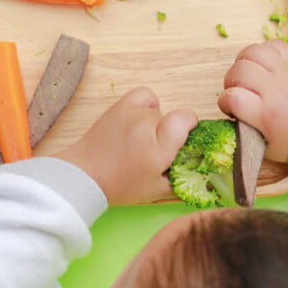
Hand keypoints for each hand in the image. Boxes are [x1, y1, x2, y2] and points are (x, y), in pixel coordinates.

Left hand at [54, 87, 197, 204]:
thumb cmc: (120, 186)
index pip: (186, 118)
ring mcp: (132, 112)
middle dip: (168, 134)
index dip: (190, 126)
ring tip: (141, 140)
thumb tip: (202, 171)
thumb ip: (183, 180)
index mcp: (158, 147)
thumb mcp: (157, 192)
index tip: (184, 139)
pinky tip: (140, 120)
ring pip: (158, 111)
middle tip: (154, 152)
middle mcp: (146, 125)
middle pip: (172, 118)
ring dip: (155, 123)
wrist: (84, 175)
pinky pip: (145, 96)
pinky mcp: (120, 106)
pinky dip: (147, 105)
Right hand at [219, 40, 287, 162]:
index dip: (225, 102)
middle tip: (238, 91)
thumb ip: (247, 133)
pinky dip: (263, 51)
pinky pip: (273, 45)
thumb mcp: (268, 148)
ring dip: (243, 62)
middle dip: (230, 81)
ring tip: (247, 74)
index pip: (232, 97)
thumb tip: (232, 120)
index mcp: (266, 114)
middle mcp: (274, 89)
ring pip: (253, 52)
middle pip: (239, 71)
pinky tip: (263, 65)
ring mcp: (286, 72)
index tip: (230, 108)